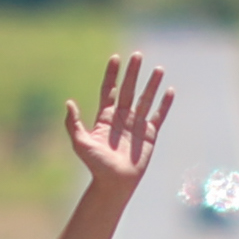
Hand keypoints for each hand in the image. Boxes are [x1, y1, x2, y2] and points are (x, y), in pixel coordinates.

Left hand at [65, 54, 177, 189]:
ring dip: (151, 84)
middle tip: (138, 55)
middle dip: (133, 73)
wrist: (114, 183)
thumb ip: (73, 123)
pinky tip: (170, 90)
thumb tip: (69, 103)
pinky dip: (164, 104)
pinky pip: (158, 116)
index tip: (116, 58)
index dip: (112, 74)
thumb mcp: (80, 143)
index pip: (109, 90)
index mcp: (105, 117)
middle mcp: (121, 118)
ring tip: (158, 69)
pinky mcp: (149, 134)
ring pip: (145, 99)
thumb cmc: (96, 165)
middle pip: (128, 89)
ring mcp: (136, 125)